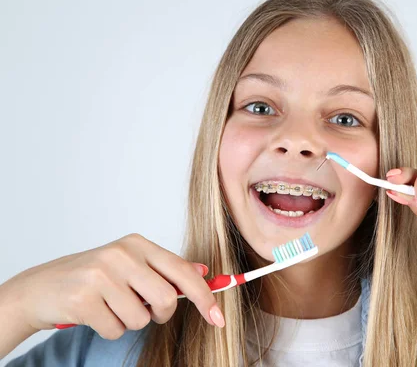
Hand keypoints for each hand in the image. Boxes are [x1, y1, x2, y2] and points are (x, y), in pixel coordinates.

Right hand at [2, 233, 222, 340]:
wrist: (41, 287)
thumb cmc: (91, 277)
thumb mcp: (130, 264)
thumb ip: (165, 269)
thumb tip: (202, 271)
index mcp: (137, 244)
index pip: (183, 271)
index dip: (204, 296)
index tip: (217, 317)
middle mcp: (121, 255)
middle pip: (166, 299)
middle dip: (160, 314)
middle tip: (144, 309)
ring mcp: (101, 276)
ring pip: (141, 319)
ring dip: (129, 322)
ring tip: (110, 306)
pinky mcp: (83, 299)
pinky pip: (116, 330)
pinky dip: (109, 330)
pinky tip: (95, 314)